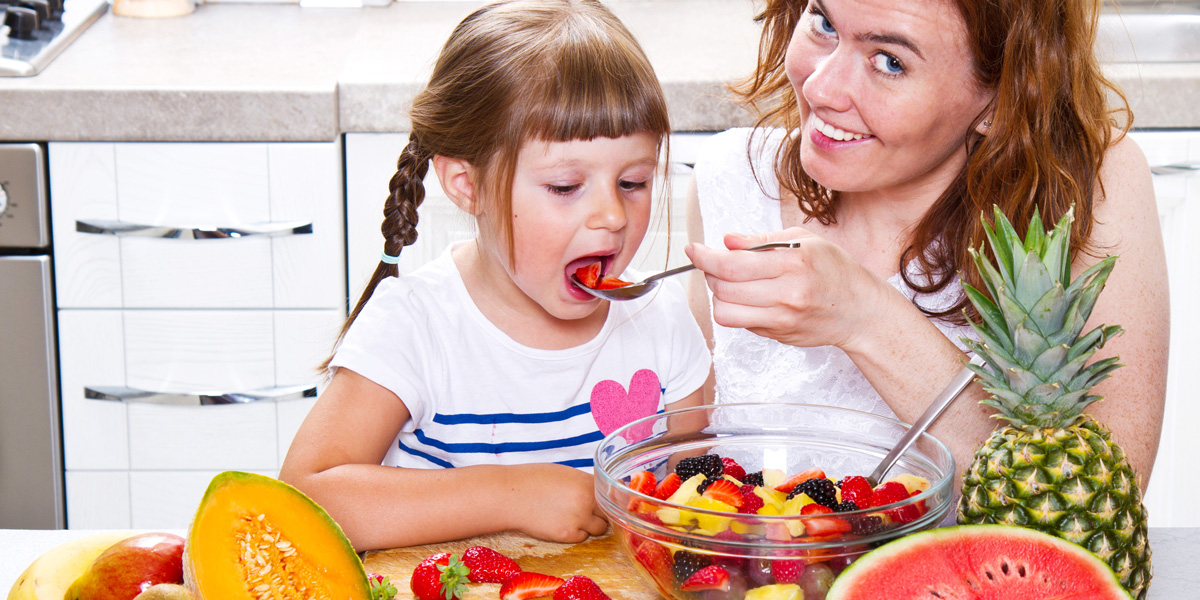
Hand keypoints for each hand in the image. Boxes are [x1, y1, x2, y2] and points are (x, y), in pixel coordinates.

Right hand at [506, 464, 607, 542]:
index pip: (612, 496)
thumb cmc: (534, 480)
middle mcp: (587, 501)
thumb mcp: (565, 474)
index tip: (605, 503)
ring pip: (598, 529)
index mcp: (587, 482)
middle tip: (587, 511)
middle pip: (609, 514)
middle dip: (601, 514)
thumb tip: (599, 492)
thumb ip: (585, 484)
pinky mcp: (567, 535)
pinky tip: (560, 523)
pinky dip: (575, 533)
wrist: (511, 495)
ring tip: (571, 516)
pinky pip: (581, 537)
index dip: (608, 500)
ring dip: (590, 525)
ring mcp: (578, 519)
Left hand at [685, 228, 895, 353]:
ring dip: (718, 295)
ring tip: (731, 282)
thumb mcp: (805, 241)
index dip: (705, 257)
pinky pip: (741, 324)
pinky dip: (736, 309)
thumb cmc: (834, 270)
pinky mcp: (779, 335)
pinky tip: (751, 298)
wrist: (860, 310)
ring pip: (725, 312)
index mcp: (794, 262)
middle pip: (723, 288)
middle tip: (714, 263)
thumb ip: (761, 239)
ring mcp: (783, 319)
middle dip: (709, 273)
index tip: (693, 250)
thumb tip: (727, 241)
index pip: (733, 264)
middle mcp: (788, 293)